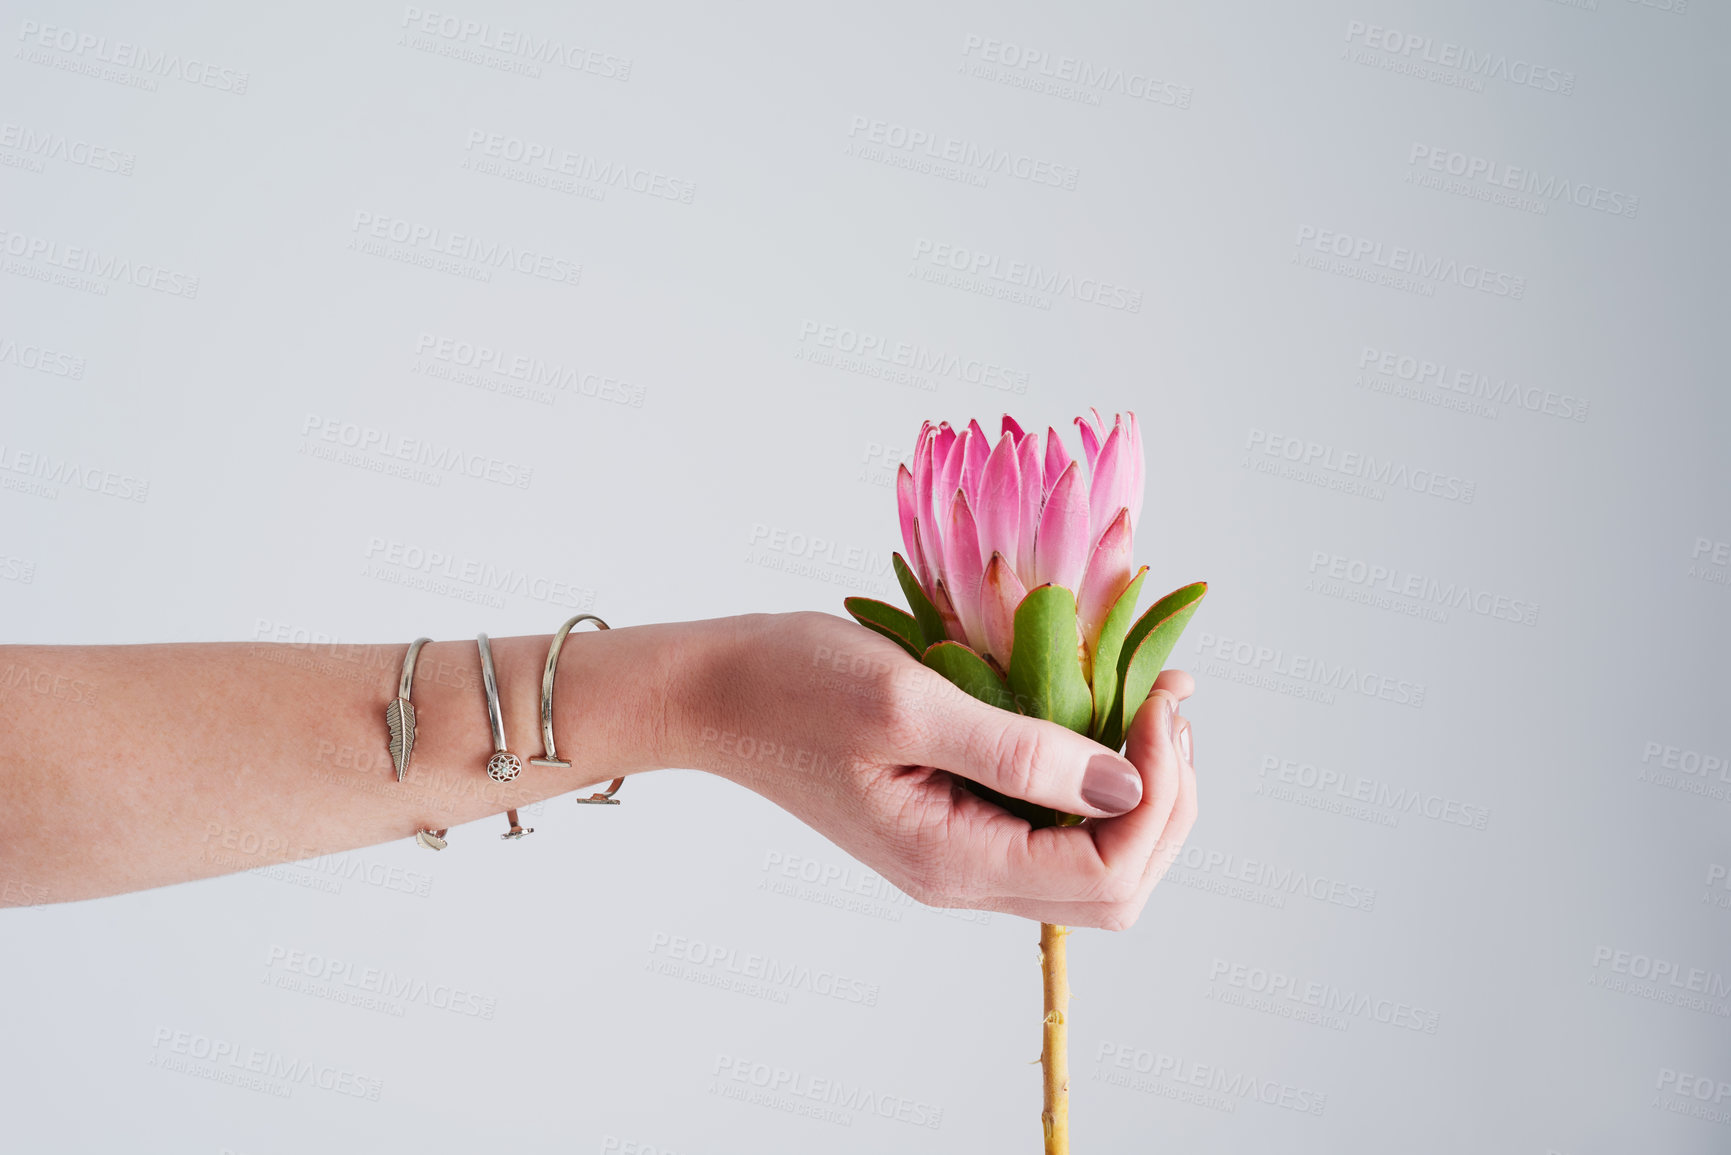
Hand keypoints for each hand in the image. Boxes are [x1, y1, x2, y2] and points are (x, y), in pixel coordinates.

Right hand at [679, 612, 1197, 929]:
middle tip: (1164, 706)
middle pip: (1115, 888)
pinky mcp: (956, 817)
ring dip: (1141, 789)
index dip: (1158, 795)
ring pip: (1092, 862)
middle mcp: (964, 874)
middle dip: (1166, 801)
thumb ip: (1016, 750)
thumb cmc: (791, 686)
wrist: (713, 694)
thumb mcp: (905, 701)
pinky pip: (1052, 822)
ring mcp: (961, 851)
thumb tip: (1124, 783)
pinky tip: (1103, 705)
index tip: (1159, 703)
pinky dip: (1097, 773)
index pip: (1106, 875)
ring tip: (1147, 702)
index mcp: (952, 859)